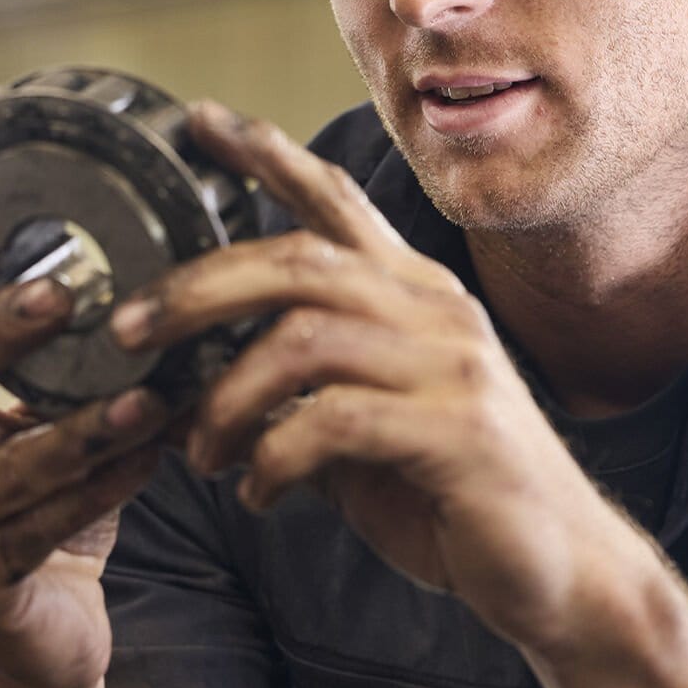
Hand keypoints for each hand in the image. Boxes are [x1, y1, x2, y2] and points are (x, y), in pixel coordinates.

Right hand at [0, 216, 172, 687]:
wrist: (37, 633)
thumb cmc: (39, 509)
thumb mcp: (29, 431)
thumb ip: (46, 374)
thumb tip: (126, 283)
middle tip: (61, 294)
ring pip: (4, 470)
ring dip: (82, 429)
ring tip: (146, 397)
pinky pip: (41, 528)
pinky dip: (102, 490)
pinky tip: (151, 457)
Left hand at [109, 101, 612, 649]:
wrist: (559, 567)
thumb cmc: (453, 490)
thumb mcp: (366, 425)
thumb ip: (301, 391)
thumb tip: (201, 391)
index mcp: (413, 293)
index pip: (336, 200)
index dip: (266, 154)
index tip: (199, 120)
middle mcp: (435, 309)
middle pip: (298, 259)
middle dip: (198, 288)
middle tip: (128, 330)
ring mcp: (453, 364)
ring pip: (304, 337)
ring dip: (226, 397)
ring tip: (199, 451)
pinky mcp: (460, 429)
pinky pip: (334, 420)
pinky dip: (274, 458)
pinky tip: (258, 493)